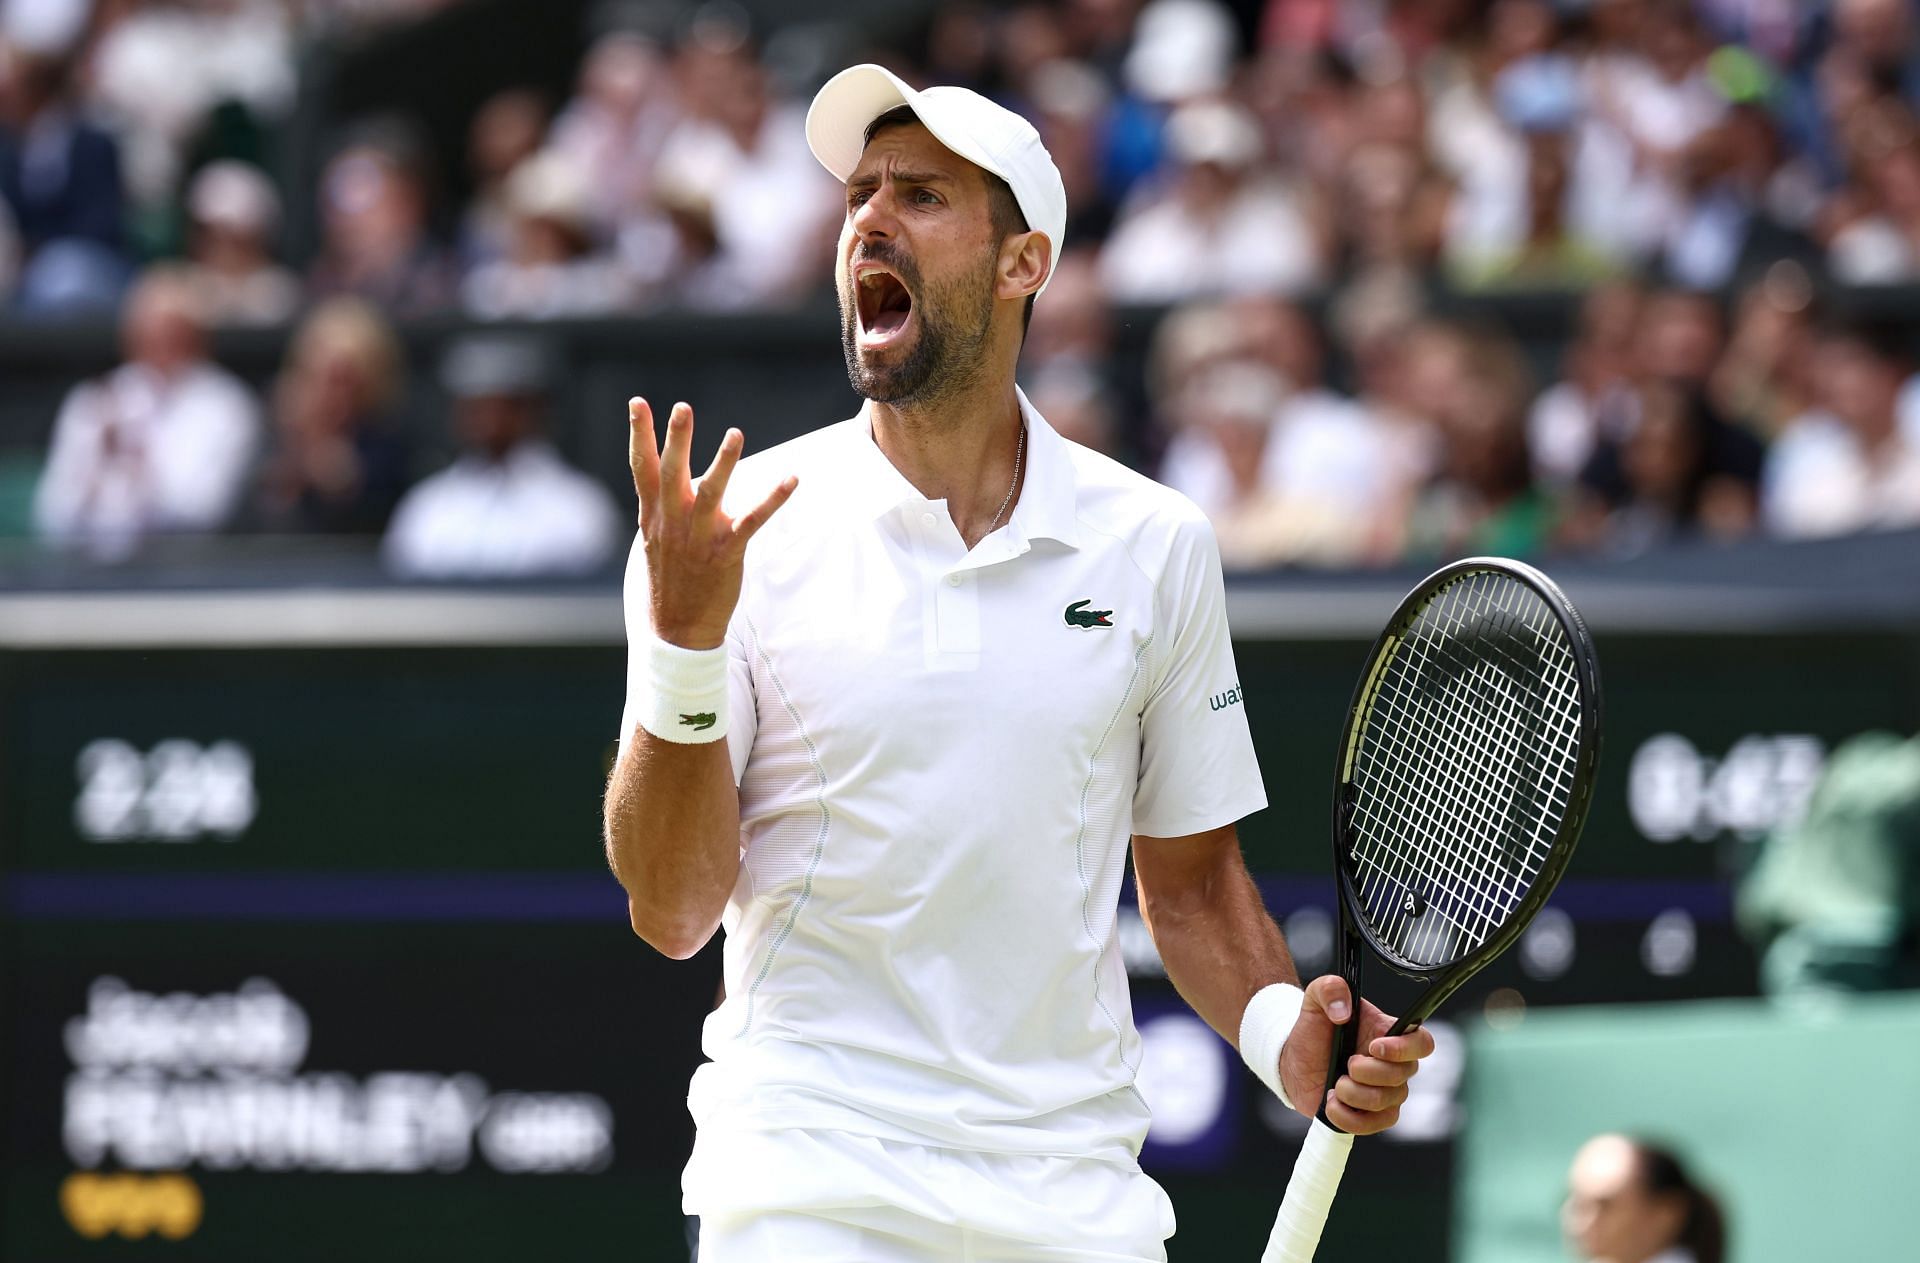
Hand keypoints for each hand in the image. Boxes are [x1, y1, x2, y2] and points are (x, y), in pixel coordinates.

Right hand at [628, 398, 795, 648]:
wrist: (677, 628)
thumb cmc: (669, 579)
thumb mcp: (654, 539)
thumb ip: (661, 506)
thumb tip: (671, 475)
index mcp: (654, 515)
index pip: (642, 468)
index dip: (639, 434)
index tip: (638, 402)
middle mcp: (672, 522)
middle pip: (672, 474)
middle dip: (676, 440)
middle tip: (683, 408)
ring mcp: (698, 539)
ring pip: (711, 494)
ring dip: (724, 463)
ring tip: (735, 433)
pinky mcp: (725, 554)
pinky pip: (752, 522)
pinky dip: (772, 500)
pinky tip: (791, 480)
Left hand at [1277, 975, 1435, 1135]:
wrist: (1293, 1058)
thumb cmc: (1313, 1028)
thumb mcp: (1315, 998)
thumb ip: (1330, 988)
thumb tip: (1343, 1011)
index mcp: (1389, 1034)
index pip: (1422, 1043)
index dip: (1404, 1048)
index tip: (1374, 1047)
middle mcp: (1394, 1064)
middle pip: (1402, 1076)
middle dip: (1368, 1072)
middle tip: (1346, 1063)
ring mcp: (1386, 1092)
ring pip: (1386, 1102)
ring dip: (1354, 1093)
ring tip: (1335, 1083)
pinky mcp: (1371, 1115)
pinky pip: (1374, 1125)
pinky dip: (1349, 1118)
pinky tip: (1332, 1103)